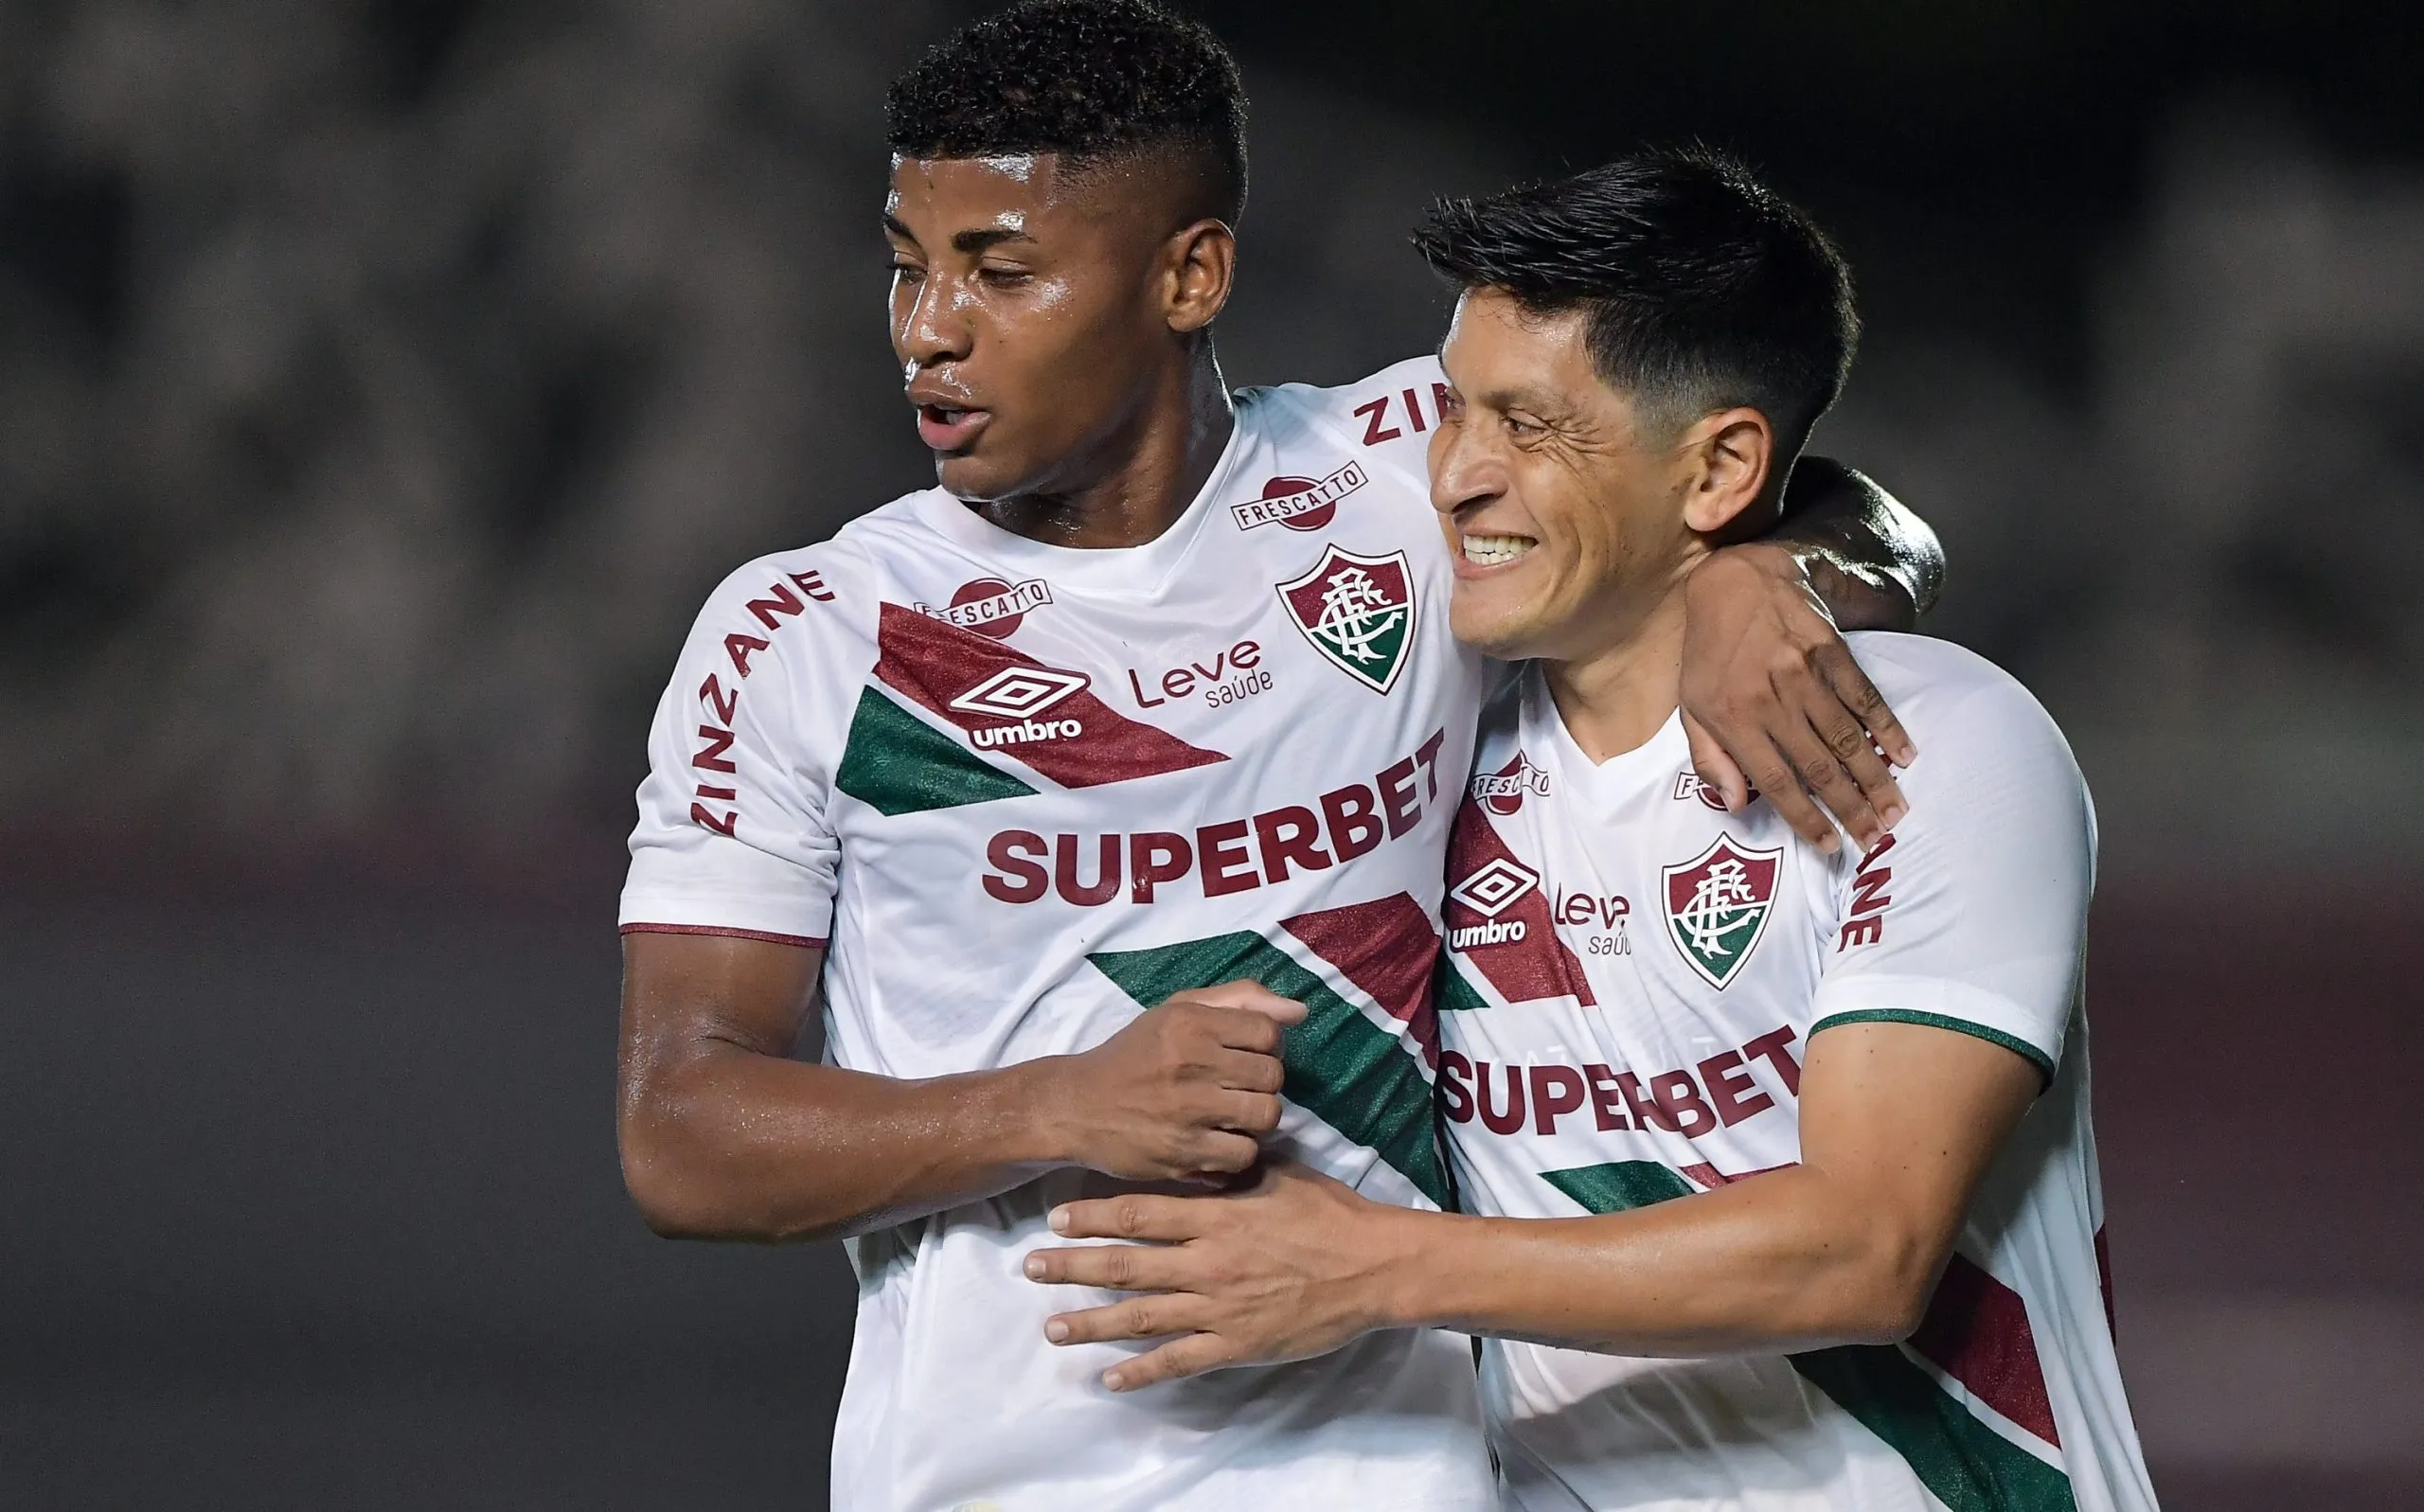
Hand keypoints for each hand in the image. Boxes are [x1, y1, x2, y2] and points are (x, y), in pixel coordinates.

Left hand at [1022, 1160, 1402, 1389]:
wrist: (1374, 1268)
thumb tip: (1201, 1148)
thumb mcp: (1279, 1175)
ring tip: (1051, 1327)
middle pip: (1125, 1265)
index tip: (1056, 1217)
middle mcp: (1206, 1262)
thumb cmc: (1331, 1215)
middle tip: (1031, 1269)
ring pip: (1141, 1318)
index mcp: (1216, 1216)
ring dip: (1091, 1323)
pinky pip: (1179, 1362)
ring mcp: (1218, 1308)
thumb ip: (1232, 1170)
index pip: (1139, 1214)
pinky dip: (1142, 1371)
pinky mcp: (1236, 1345)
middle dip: (1073, 1268)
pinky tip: (1110, 1378)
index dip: (1092, 1216)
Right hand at [1037, 981, 1303, 1182]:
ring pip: (1267, 1116)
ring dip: (1256, 1120)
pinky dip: (1238, 1152)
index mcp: (1190, 1022)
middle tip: (1237, 1089)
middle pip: (1273, 1075)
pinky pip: (1245, 1155)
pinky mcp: (1183, 1153)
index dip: (1266, 1046)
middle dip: (1261, 1084)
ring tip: (1232, 1117)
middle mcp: (1191, 1062)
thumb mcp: (1177, 1011)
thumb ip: (1240, 1001)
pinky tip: (1219, 1143)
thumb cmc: (1133, 1056)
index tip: (1243, 1057)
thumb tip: (1301, 1011)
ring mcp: (1188, 1111)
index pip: (1268, 1032)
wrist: (1076, 1107)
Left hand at [1680, 543, 1917, 853]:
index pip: (1774, 781)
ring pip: (1845, 738)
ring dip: (1874, 779)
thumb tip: (1733, 806)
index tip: (1831, 845)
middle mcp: (1770, 700)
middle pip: (1818, 766)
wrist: (1736, 581)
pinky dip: (1887, 728)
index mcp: (1732, 718)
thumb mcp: (1691, 706)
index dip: (1805, 818)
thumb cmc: (1709, 653)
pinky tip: (1905, 755)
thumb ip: (1708, 759)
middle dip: (1850, 809)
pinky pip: (1863, 697)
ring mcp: (1803, 674)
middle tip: (1876, 839)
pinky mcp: (1830, 651)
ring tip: (1896, 812)